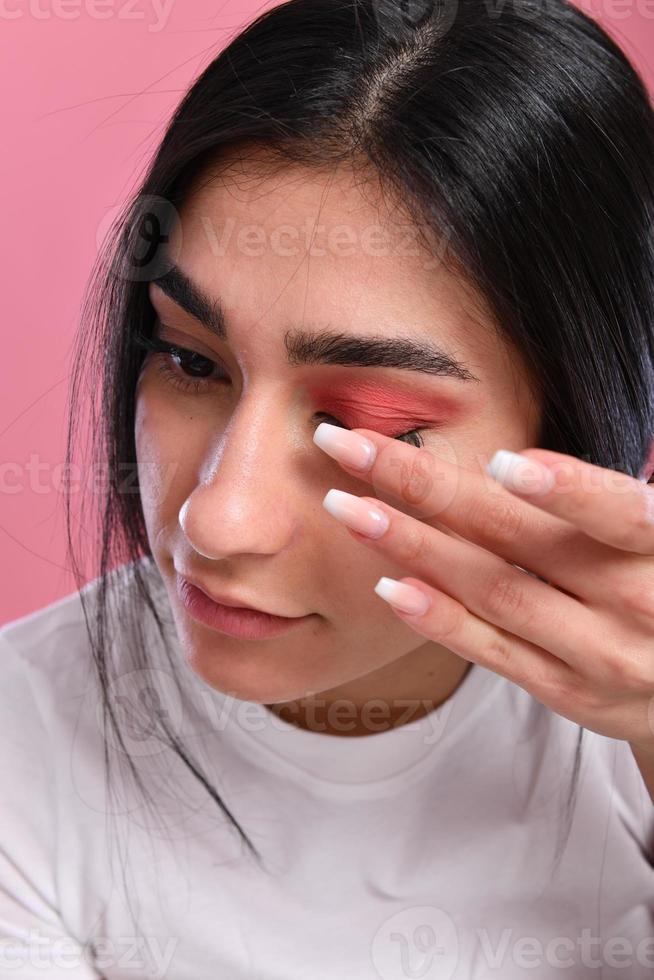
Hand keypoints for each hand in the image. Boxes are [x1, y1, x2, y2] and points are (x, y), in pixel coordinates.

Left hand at [314, 423, 653, 755]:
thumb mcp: (648, 535)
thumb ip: (596, 501)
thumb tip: (495, 458)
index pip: (618, 513)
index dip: (564, 488)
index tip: (500, 460)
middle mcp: (636, 602)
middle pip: (517, 538)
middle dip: (426, 485)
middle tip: (355, 447)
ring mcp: (597, 653)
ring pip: (493, 592)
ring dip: (412, 546)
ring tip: (349, 508)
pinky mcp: (565, 690)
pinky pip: (493, 651)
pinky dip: (439, 618)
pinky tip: (388, 586)